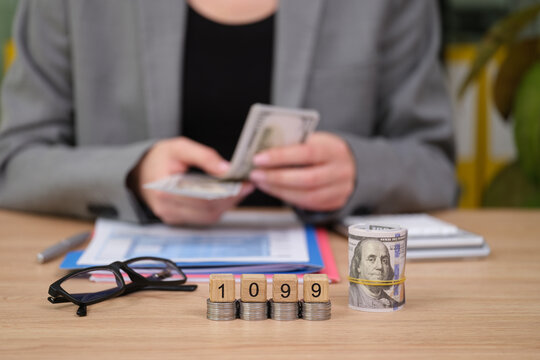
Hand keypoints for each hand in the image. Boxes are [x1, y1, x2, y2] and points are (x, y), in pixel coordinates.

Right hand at [128, 137, 253, 224]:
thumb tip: (226, 169)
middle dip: (231, 199)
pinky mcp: (177, 219)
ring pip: (208, 217)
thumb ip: (203, 156)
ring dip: (227, 205)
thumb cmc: (158, 158)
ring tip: (240, 189)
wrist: (139, 172)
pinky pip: (202, 218)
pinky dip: (217, 208)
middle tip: (247, 186)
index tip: (244, 184)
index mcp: (165, 189)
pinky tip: (227, 196)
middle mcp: (167, 208)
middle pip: (208, 210)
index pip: (203, 197)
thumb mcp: (179, 147)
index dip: (227, 193)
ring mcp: (171, 216)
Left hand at [248, 132, 355, 210]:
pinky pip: (307, 203)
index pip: (307, 152)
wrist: (351, 165)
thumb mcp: (315, 140)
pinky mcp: (334, 203)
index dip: (281, 156)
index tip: (258, 158)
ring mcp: (340, 190)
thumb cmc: (325, 150)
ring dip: (278, 189)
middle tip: (255, 174)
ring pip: (306, 195)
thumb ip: (295, 144)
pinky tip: (273, 189)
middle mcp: (340, 171)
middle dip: (277, 177)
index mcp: (335, 150)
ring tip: (261, 181)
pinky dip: (287, 197)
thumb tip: (265, 150)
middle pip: (307, 178)